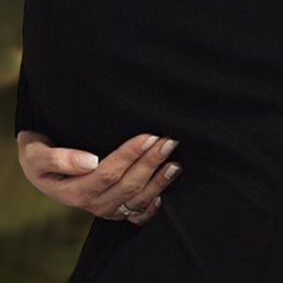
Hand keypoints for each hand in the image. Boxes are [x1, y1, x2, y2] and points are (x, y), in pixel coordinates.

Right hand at [15, 131, 180, 224]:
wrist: (41, 164)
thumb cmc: (39, 155)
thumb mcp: (35, 154)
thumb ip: (57, 158)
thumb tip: (90, 162)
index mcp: (73, 191)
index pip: (108, 174)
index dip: (131, 156)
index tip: (150, 136)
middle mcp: (92, 204)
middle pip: (128, 185)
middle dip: (151, 162)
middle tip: (170, 141)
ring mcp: (105, 209)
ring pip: (138, 200)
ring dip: (159, 181)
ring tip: (175, 163)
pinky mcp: (116, 210)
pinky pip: (137, 216)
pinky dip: (152, 207)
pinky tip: (164, 194)